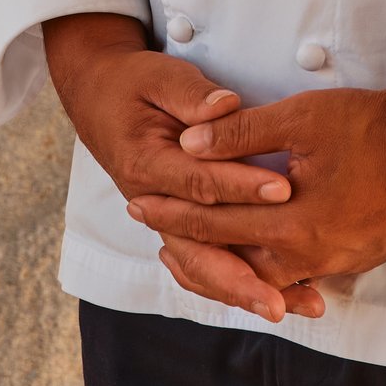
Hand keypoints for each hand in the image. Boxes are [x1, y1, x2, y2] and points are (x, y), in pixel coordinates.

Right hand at [41, 13, 323, 324]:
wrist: (100, 98)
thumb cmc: (134, 84)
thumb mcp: (159, 76)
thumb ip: (191, 94)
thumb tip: (225, 105)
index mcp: (145, 165)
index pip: (199, 182)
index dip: (242, 186)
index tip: (284, 190)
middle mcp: (152, 204)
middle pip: (197, 250)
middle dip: (241, 277)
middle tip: (280, 300)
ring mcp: (164, 221)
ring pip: (200, 267)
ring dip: (241, 291)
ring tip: (285, 308)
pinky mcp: (177, 226)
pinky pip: (203, 262)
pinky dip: (232, 284)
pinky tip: (272, 297)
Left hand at [125, 86, 385, 306]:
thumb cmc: (379, 125)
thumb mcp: (305, 116)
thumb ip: (243, 133)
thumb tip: (189, 146)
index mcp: (293, 225)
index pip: (216, 219)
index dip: (174, 209)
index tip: (138, 201)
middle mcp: (312, 257)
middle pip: (236, 259)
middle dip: (193, 243)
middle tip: (155, 235)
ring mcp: (339, 263)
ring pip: (269, 275)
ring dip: (232, 261)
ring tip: (200, 251)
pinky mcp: (359, 259)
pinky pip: (302, 273)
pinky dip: (272, 267)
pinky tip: (260, 259)